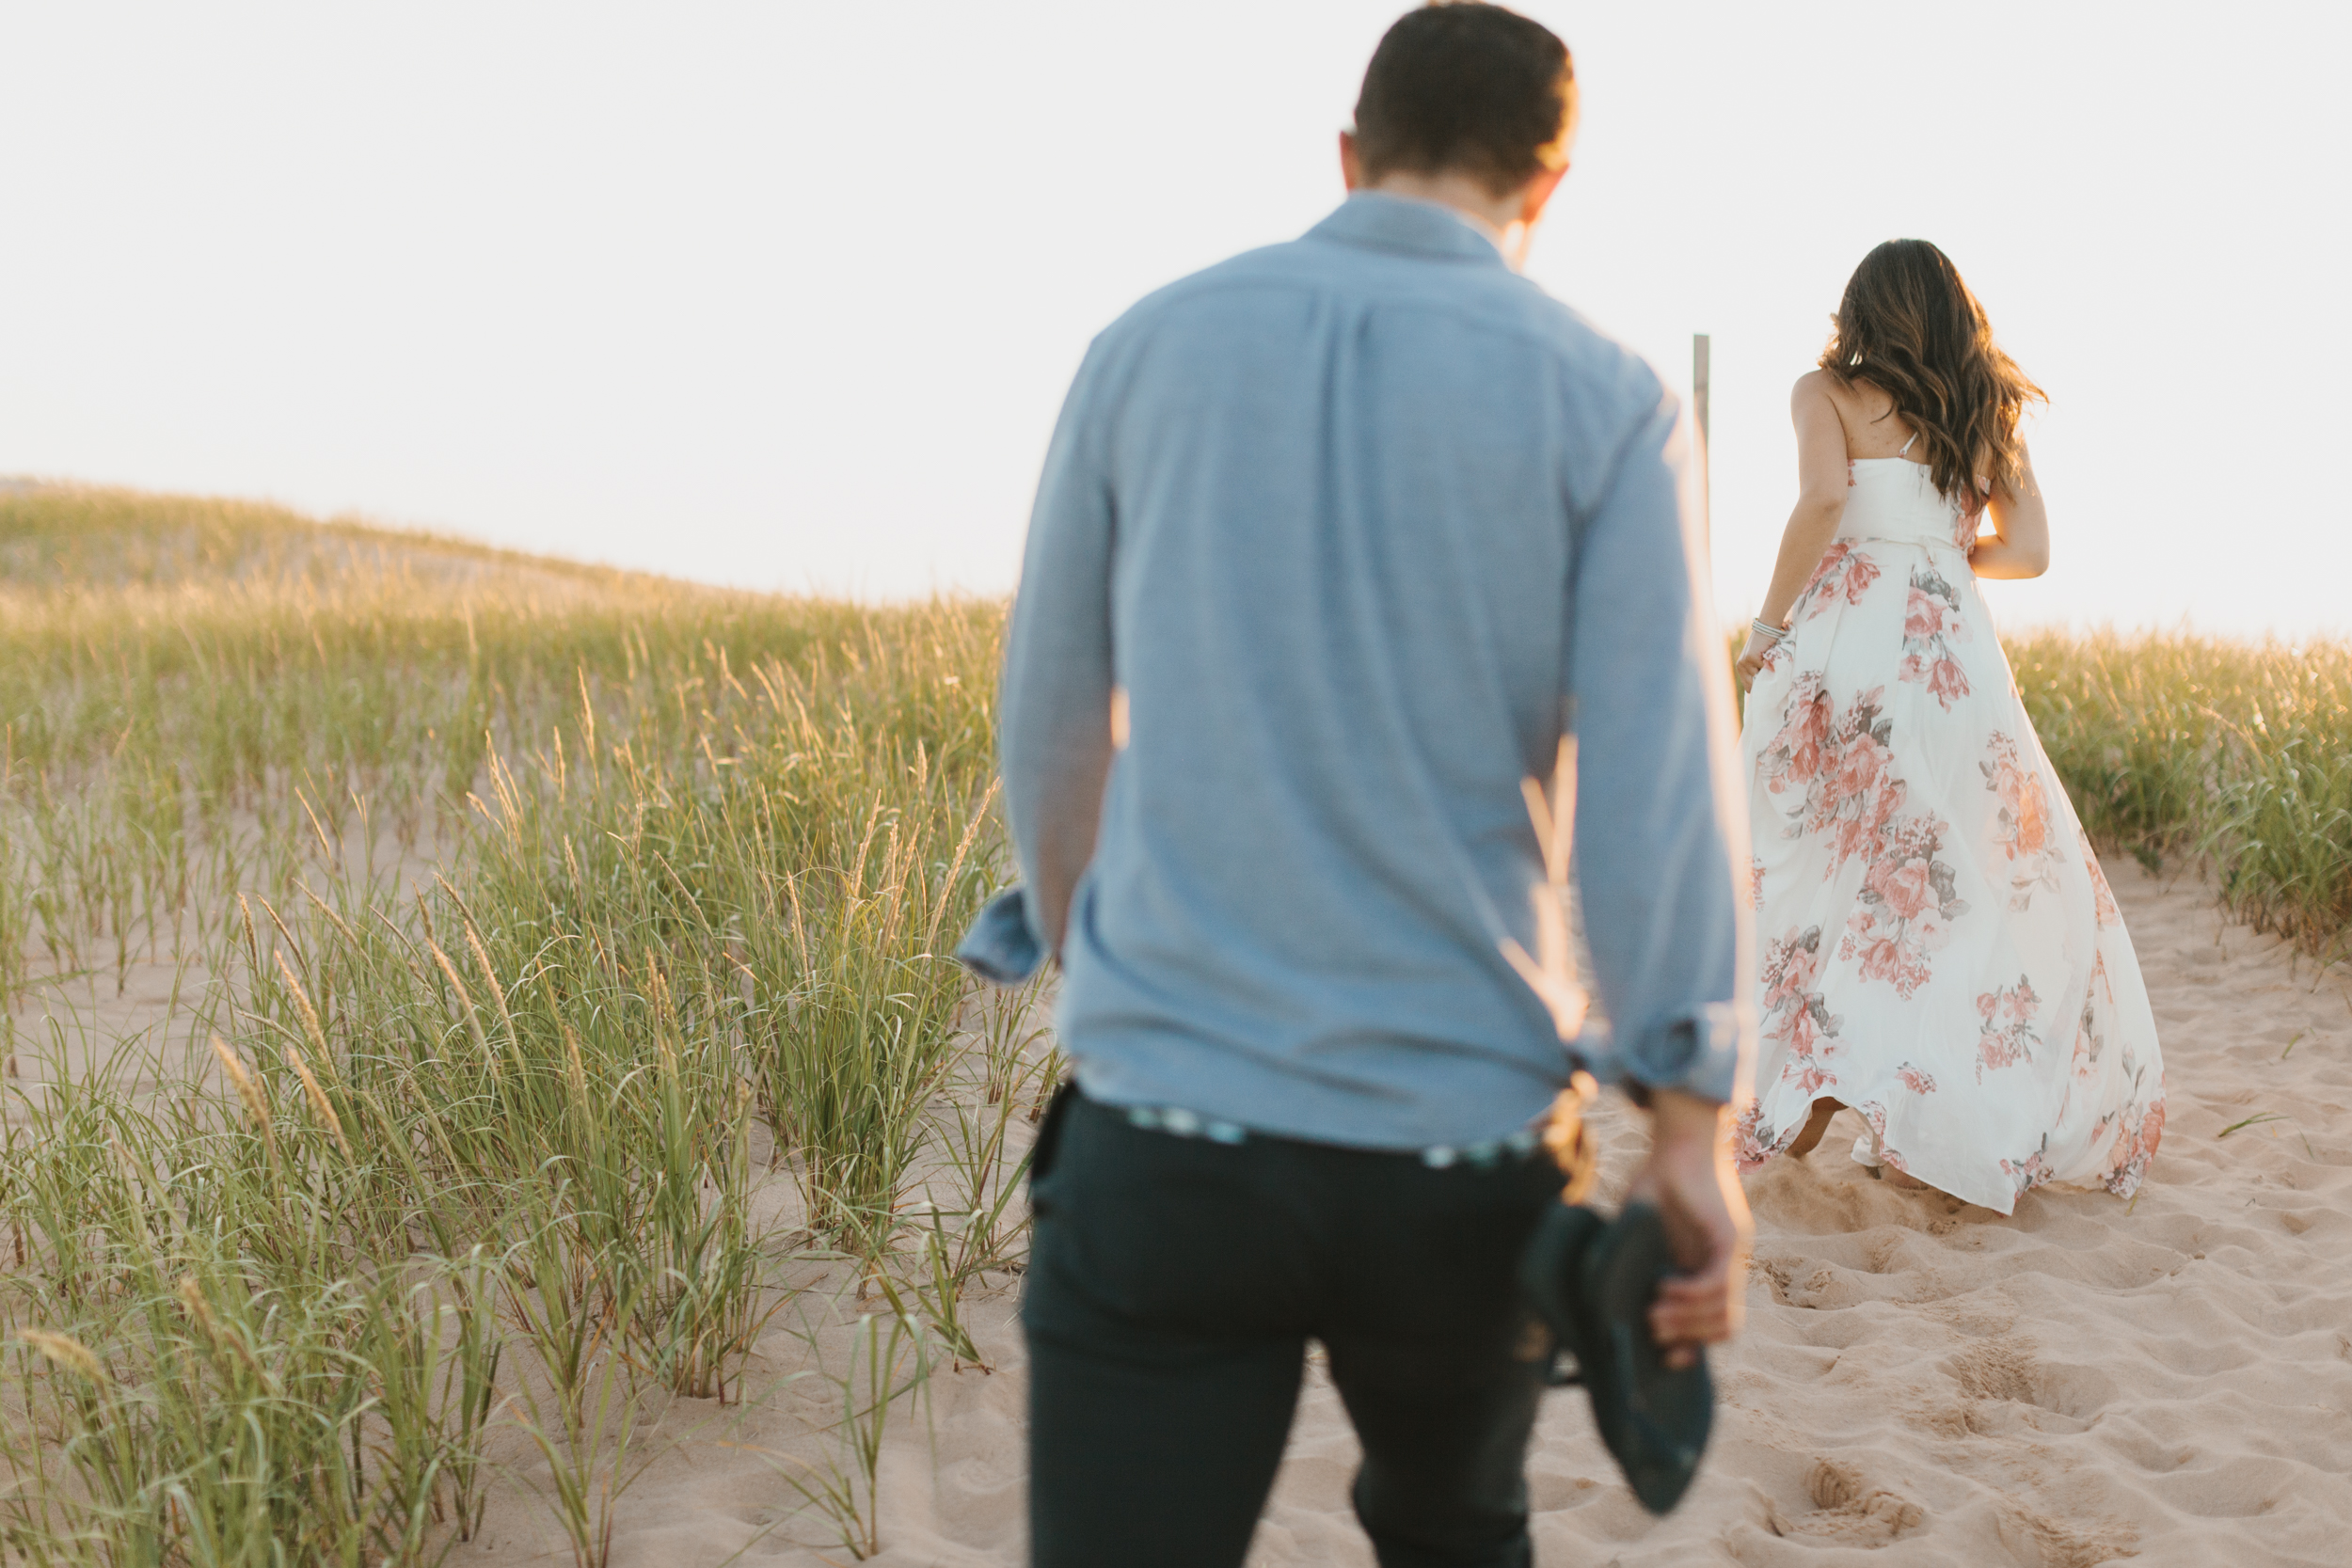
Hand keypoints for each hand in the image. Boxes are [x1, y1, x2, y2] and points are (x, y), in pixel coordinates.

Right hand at [1627, 1089, 1752, 1368]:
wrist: (1677, 1141)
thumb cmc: (1656, 1182)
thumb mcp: (1639, 1234)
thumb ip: (1631, 1263)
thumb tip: (1600, 1298)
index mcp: (1706, 1269)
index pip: (1714, 1324)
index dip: (1692, 1347)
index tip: (1665, 1358)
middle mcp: (1726, 1267)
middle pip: (1723, 1327)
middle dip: (1687, 1339)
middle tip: (1651, 1332)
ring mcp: (1733, 1255)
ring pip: (1725, 1313)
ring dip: (1688, 1322)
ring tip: (1654, 1314)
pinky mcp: (1731, 1239)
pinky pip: (1717, 1283)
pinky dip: (1691, 1295)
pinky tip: (1663, 1288)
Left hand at [1733, 626, 1782, 692]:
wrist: (1766, 629)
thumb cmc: (1765, 645)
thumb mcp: (1758, 660)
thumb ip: (1758, 671)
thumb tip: (1765, 688)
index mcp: (1741, 668)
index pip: (1748, 688)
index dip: (1758, 689)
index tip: (1767, 690)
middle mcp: (1741, 666)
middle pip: (1752, 686)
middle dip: (1762, 685)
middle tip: (1772, 682)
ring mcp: (1745, 662)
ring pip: (1759, 677)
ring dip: (1767, 674)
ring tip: (1772, 666)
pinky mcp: (1751, 658)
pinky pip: (1764, 668)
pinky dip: (1771, 665)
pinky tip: (1772, 657)